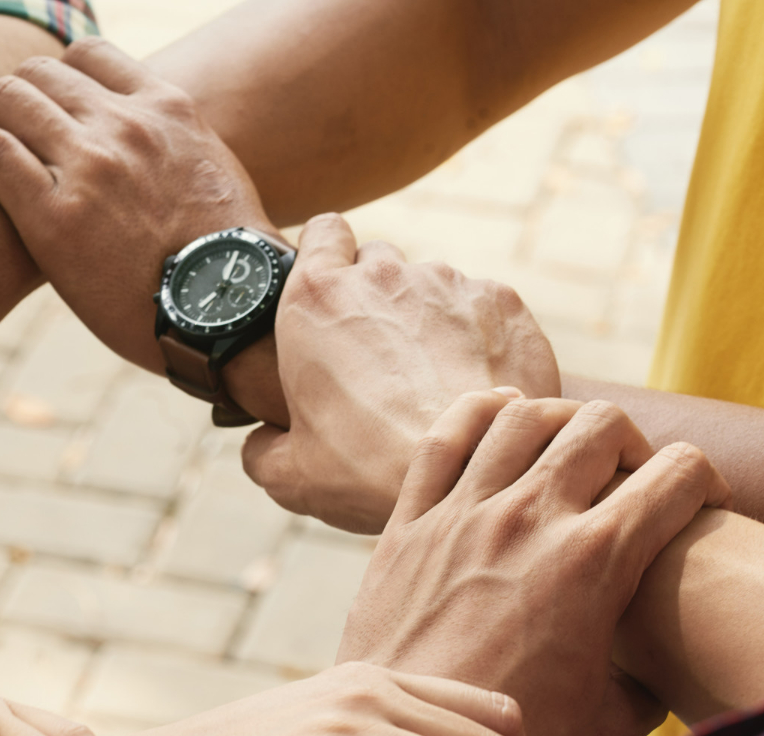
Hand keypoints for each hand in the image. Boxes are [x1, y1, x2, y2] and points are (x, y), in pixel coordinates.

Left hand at [0, 39, 283, 414]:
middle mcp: (126, 124)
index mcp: (167, 109)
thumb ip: (172, 153)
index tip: (37, 101)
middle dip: (8, 94)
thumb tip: (154, 166)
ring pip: (10, 99)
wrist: (233, 313)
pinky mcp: (54, 215)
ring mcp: (89, 165)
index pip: (90, 57)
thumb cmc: (227, 266)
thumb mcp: (214, 179)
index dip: (53, 76)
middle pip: (42, 75)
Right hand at [241, 216, 560, 533]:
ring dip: (425, 319)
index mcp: (316, 300)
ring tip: (431, 381)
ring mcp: (446, 283)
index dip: (325, 255)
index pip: (321, 232)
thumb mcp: (290, 475)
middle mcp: (381, 276)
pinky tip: (472, 382)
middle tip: (378, 357)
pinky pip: (481, 305)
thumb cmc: (368, 471)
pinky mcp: (501, 301)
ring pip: (430, 284)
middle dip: (375, 296)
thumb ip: (263, 448)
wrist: (468, 473)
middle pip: (376, 260)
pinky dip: (476, 334)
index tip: (330, 291)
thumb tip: (263, 445)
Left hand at [339, 391, 731, 735]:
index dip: (705, 482)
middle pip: (600, 425)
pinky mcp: (407, 525)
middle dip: (633, 441)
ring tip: (566, 448)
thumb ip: (647, 684)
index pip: (680, 475)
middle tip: (629, 476)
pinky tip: (497, 419)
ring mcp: (462, 515)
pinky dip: (478, 413)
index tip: (697, 506)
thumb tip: (657, 671)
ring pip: (521, 416)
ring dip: (558, 419)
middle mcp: (530, 519)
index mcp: (596, 562)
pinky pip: (442, 438)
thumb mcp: (610, 727)